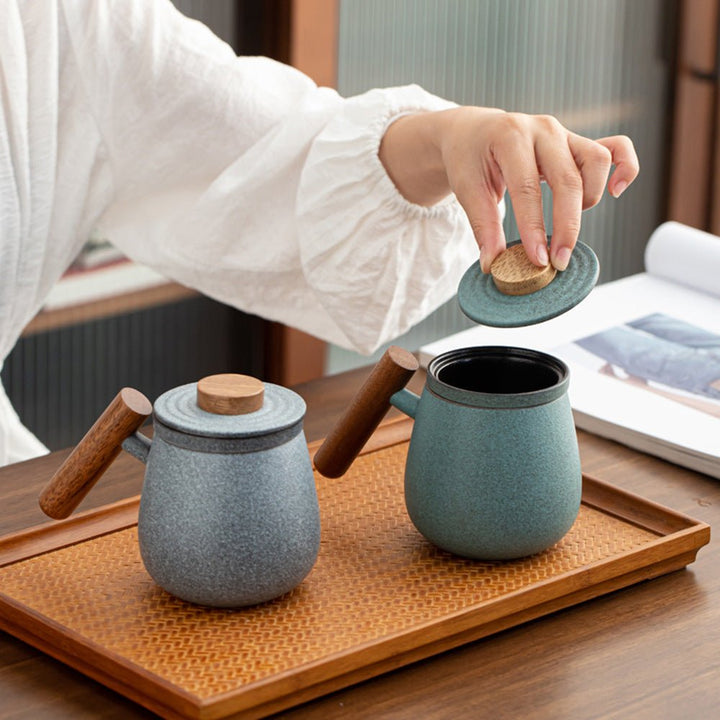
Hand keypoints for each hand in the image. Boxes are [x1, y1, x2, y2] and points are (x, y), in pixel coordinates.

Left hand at [378, 107, 638, 271]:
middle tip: (558, 261)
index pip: (527, 188)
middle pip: (568, 179)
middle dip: (567, 226)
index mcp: (510, 137)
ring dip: (589, 198)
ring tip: (566, 224)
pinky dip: (625, 167)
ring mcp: (564, 133)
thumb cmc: (468, 160)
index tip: (538, 260)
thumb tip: (492, 265)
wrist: (472, 131)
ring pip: (596, 161)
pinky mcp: (577, 142)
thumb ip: (483, 227)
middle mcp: (542, 130)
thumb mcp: (466, 189)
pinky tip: (616, 192)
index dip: (534, 228)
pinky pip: (615, 147)